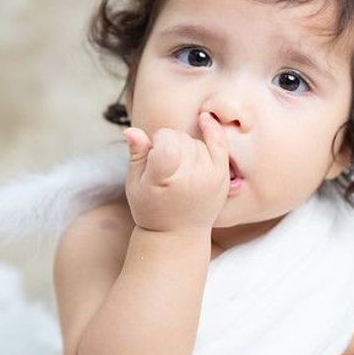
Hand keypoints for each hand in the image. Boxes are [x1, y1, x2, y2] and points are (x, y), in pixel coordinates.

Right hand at [122, 113, 228, 232]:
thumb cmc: (151, 208)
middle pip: (181, 138)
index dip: (159, 141)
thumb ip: (136, 155)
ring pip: (196, 141)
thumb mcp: (135, 184)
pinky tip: (204, 119)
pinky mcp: (222, 177)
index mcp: (166, 179)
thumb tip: (131, 130)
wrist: (179, 235)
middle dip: (170, 144)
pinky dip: (212, 130)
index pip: (167, 140)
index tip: (154, 153)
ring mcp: (210, 177)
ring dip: (186, 147)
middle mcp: (191, 178)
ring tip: (179, 170)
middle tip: (166, 166)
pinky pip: (219, 144)